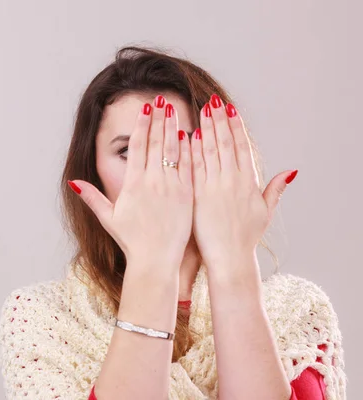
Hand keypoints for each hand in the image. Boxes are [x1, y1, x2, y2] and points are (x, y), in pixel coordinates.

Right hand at [68, 95, 193, 268]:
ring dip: (174, 128)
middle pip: (156, 143)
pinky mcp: (187, 196)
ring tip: (174, 109)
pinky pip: (190, 168)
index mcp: (133, 185)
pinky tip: (192, 135)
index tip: (145, 109)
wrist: (156, 261)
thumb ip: (92, 197)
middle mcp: (153, 183)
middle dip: (158, 119)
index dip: (142, 126)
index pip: (138, 147)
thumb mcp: (108, 218)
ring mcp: (172, 188)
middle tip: (160, 99)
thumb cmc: (132, 241)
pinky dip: (191, 150)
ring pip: (174, 151)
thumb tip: (73, 183)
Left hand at [190, 94, 297, 268]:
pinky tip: (188, 136)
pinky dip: (192, 151)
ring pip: (210, 152)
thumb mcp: (265, 212)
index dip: (236, 126)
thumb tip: (290, 171)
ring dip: (206, 129)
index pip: (242, 147)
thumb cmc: (245, 238)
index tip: (230, 109)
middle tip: (213, 100)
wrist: (229, 258)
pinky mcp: (198, 196)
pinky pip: (194, 169)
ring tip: (202, 110)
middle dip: (219, 120)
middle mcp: (231, 181)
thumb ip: (275, 189)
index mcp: (248, 182)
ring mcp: (214, 188)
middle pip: (225, 144)